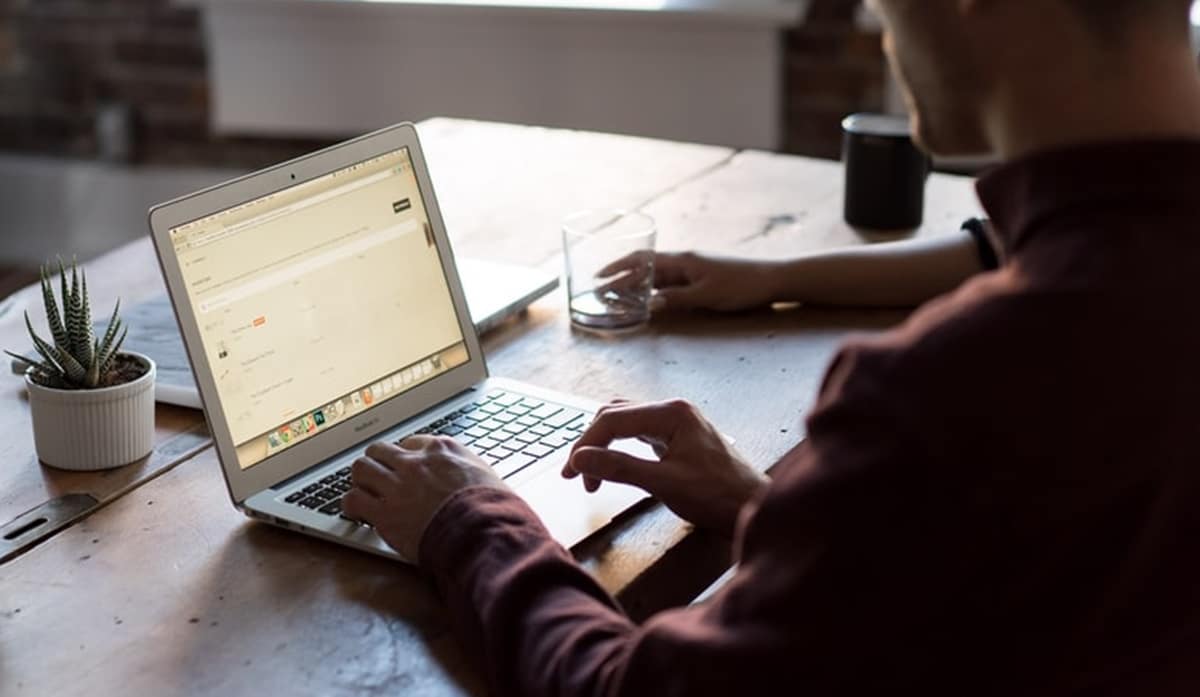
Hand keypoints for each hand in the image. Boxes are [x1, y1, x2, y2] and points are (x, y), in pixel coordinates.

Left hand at [343, 437, 507, 561]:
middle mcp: (415, 463)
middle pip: (380, 450)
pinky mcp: (384, 513)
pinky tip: (355, 512)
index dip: (406, 456)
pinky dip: (351, 505)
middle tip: (378, 477)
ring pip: (361, 469)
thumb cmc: (493, 508)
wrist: (482, 531)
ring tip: (363, 491)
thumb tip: (470, 476)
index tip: (405, 467)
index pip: (412, 442)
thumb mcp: (487, 475)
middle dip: (377, 462)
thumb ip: (469, 470)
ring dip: (361, 480)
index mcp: (442, 450)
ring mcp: (397, 486)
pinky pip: (353, 500)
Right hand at [563, 400, 767, 536]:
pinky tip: (613, 466)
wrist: (754, 508)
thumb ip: (620, 468)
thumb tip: (580, 460)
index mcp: (671, 413)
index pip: (612, 420)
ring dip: (604, 445)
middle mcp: (673, 410)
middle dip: (591, 444)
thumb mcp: (664, 484)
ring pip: (625, 423)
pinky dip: (620, 449)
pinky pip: (639, 434)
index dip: (585, 445)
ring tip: (590, 474)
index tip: (571, 473)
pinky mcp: (678, 438)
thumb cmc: (719, 496)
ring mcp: (677, 423)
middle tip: (575, 475)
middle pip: (615, 416)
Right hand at [600, 251, 780, 312]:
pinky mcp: (700, 277)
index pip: (642, 261)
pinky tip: (648, 298)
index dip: (618, 268)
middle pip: (645, 266)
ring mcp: (692, 269)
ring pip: (656, 275)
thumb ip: (677, 299)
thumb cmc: (741, 286)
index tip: (598, 278)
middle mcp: (684, 261)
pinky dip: (653, 288)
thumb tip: (650, 304)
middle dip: (621, 276)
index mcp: (682, 260)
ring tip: (617, 295)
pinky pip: (669, 281)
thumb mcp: (707, 296)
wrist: (771, 279)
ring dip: (635, 283)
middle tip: (600, 288)